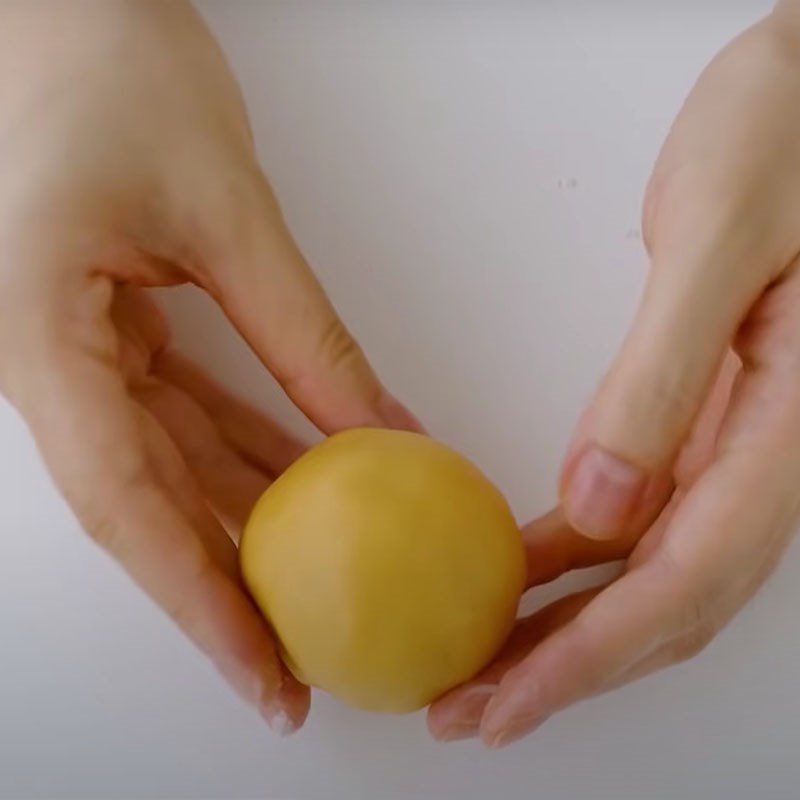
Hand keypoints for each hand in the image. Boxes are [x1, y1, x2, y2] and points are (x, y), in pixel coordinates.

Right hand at [0, 1, 417, 734]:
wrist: (68, 5)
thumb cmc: (111, 72)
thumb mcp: (226, 214)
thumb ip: (303, 337)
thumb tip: (381, 435)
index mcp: (35, 341)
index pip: (127, 508)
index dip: (200, 604)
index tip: (265, 675)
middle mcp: (43, 364)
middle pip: (146, 507)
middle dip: (226, 588)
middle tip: (302, 659)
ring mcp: (74, 351)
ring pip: (170, 465)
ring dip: (248, 522)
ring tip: (323, 584)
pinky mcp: (110, 330)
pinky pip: (182, 412)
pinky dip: (248, 452)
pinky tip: (309, 482)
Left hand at [429, 5, 799, 745]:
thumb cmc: (787, 132)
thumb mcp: (716, 241)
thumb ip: (663, 379)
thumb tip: (601, 511)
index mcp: (793, 423)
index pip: (682, 579)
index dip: (589, 656)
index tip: (504, 702)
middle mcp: (775, 454)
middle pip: (666, 601)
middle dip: (568, 669)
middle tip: (473, 710)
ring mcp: (748, 442)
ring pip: (654, 569)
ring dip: (569, 625)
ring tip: (484, 660)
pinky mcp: (717, 417)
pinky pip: (647, 512)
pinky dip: (580, 554)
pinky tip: (527, 565)